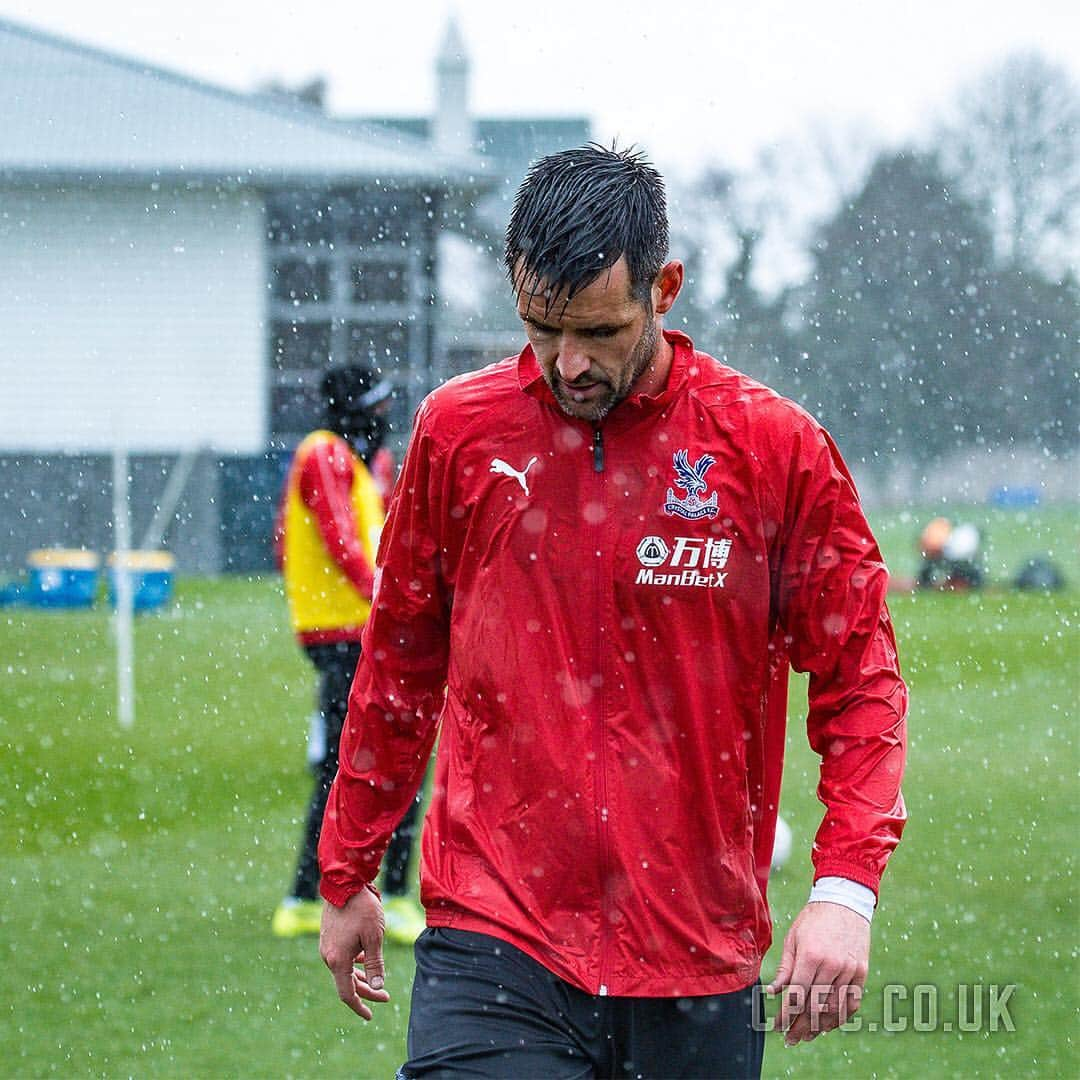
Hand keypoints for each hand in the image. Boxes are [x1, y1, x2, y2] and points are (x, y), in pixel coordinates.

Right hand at [319, 887, 391, 1020]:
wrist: (344, 883)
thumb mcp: (374, 937)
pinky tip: (364, 959)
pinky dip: (354, 963)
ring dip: (361, 977)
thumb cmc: (362, 909)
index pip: (347, 993)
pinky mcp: (328, 936)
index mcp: (338, 960)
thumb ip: (375, 964)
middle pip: (347, 982)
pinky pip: (341, 957)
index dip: (360, 1006)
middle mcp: (328, 956)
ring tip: (378, 981)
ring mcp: (327, 946)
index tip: (370, 1016)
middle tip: (386, 996)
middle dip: (367, 991)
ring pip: (345, 969)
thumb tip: (378, 987)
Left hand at [766, 901, 869, 1045]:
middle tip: (790, 1039)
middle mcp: (831, 965)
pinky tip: (828, 1025)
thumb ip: (786, 967)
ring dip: (819, 1026)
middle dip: (800, 1026)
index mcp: (810, 955)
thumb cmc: (813, 919)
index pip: (797, 994)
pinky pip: (852, 1002)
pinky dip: (840, 1017)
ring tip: (807, 1036)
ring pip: (834, 1008)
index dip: (786, 1014)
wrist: (844, 902)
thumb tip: (773, 991)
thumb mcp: (793, 938)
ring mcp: (849, 970)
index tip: (777, 1026)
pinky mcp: (861, 972)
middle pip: (814, 1006)